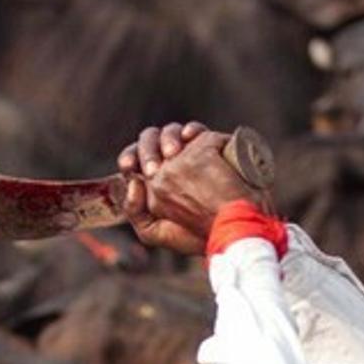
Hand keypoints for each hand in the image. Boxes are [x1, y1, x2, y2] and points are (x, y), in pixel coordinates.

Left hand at [118, 122, 267, 256]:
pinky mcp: (213, 147)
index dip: (129, 158)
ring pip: (170, 131)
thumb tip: (133, 181)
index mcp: (154, 180)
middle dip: (146, 149)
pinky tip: (189, 139)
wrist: (234, 231)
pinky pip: (196, 130)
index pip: (135, 159)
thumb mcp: (157, 232)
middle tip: (153, 169)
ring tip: (173, 153)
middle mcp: (170, 164)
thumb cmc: (198, 234)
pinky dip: (191, 130)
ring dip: (167, 138)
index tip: (129, 167)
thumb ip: (135, 211)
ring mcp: (192, 153)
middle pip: (149, 141)